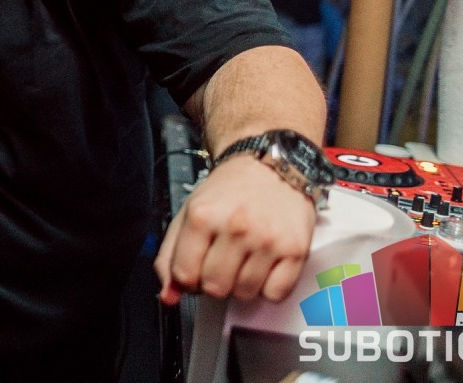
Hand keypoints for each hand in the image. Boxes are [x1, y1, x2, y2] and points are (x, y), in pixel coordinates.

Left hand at [154, 155, 315, 304]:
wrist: (269, 167)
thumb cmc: (229, 191)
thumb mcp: (189, 213)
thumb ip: (170, 255)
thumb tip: (167, 296)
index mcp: (202, 216)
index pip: (184, 275)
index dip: (187, 279)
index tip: (195, 269)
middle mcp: (235, 227)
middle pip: (215, 288)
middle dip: (214, 281)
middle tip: (221, 262)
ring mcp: (267, 240)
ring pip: (245, 294)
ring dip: (241, 284)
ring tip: (244, 260)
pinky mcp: (295, 250)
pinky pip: (275, 294)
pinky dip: (268, 287)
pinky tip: (264, 266)